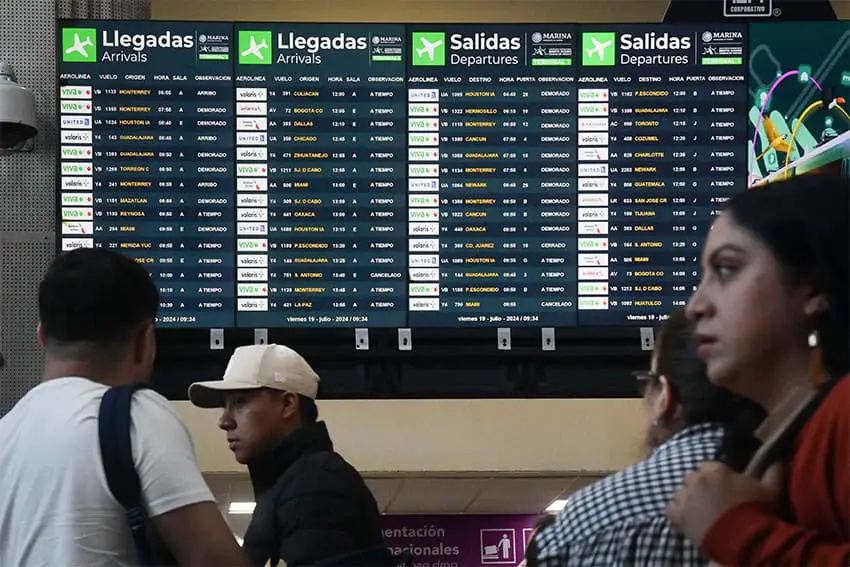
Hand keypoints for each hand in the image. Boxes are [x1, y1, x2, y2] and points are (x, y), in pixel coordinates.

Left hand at [667, 461, 783, 544]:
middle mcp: (696, 478)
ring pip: (680, 493)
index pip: (708, 467)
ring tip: (701, 513)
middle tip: (712, 501)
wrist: (744, 539)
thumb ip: (773, 470)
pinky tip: (689, 521)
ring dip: (688, 500)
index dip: (715, 478)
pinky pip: (671, 510)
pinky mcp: (676, 514)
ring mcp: (684, 496)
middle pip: (692, 478)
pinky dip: (677, 515)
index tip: (723, 488)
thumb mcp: (771, 489)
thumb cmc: (758, 512)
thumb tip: (777, 457)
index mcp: (715, 469)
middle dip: (700, 487)